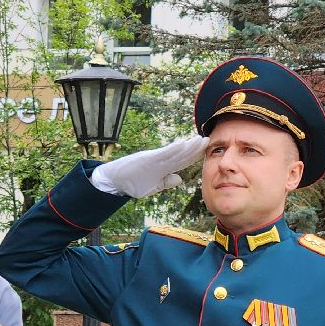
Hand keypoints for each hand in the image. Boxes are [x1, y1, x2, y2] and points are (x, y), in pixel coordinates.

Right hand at [89, 135, 207, 197]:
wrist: (115, 181)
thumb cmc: (133, 183)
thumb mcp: (154, 186)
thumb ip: (166, 182)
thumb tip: (180, 179)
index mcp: (163, 168)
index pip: (183, 162)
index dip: (195, 156)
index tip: (207, 151)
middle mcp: (161, 161)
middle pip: (182, 155)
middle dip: (195, 148)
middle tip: (209, 139)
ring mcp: (154, 160)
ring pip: (175, 152)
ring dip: (187, 146)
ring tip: (199, 139)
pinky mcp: (147, 159)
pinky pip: (162, 154)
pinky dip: (173, 149)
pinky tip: (182, 144)